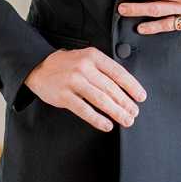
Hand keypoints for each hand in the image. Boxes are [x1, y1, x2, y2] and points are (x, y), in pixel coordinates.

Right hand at [24, 47, 146, 131]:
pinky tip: (106, 125)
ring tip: (126, 120)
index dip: (132, 86)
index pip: (118, 72)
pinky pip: (84, 109)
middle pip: (111, 88)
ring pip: (100, 100)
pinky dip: (97, 119)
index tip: (141, 97)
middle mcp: (84, 67)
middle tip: (134, 113)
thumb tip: (125, 87)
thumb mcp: (86, 58)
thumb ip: (103, 68)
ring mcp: (73, 81)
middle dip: (125, 103)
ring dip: (116, 112)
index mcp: (93, 56)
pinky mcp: (63, 96)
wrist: (39, 67)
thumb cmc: (67, 64)